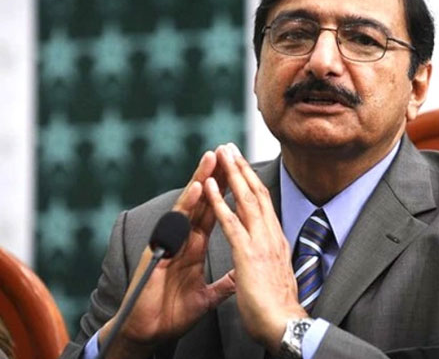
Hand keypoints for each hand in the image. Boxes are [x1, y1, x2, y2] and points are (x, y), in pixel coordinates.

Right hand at [100, 151, 235, 357]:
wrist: (149, 333)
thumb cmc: (173, 314)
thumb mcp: (206, 296)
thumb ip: (225, 282)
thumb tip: (242, 273)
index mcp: (194, 247)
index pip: (214, 213)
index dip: (226, 194)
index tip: (240, 173)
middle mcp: (182, 239)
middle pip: (201, 202)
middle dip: (213, 177)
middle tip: (227, 152)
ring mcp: (169, 242)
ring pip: (187, 206)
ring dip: (200, 181)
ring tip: (212, 159)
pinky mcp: (158, 250)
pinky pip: (174, 225)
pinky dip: (186, 207)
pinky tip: (198, 189)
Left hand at [205, 143, 307, 352]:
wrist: (283, 324)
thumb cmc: (277, 308)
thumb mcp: (273, 278)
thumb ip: (267, 263)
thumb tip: (263, 259)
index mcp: (275, 241)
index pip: (263, 204)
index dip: (251, 182)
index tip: (241, 166)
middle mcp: (271, 235)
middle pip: (256, 193)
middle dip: (242, 168)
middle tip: (230, 147)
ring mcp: (261, 243)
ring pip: (246, 200)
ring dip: (232, 174)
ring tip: (222, 154)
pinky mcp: (248, 254)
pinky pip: (230, 223)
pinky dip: (219, 202)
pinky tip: (209, 186)